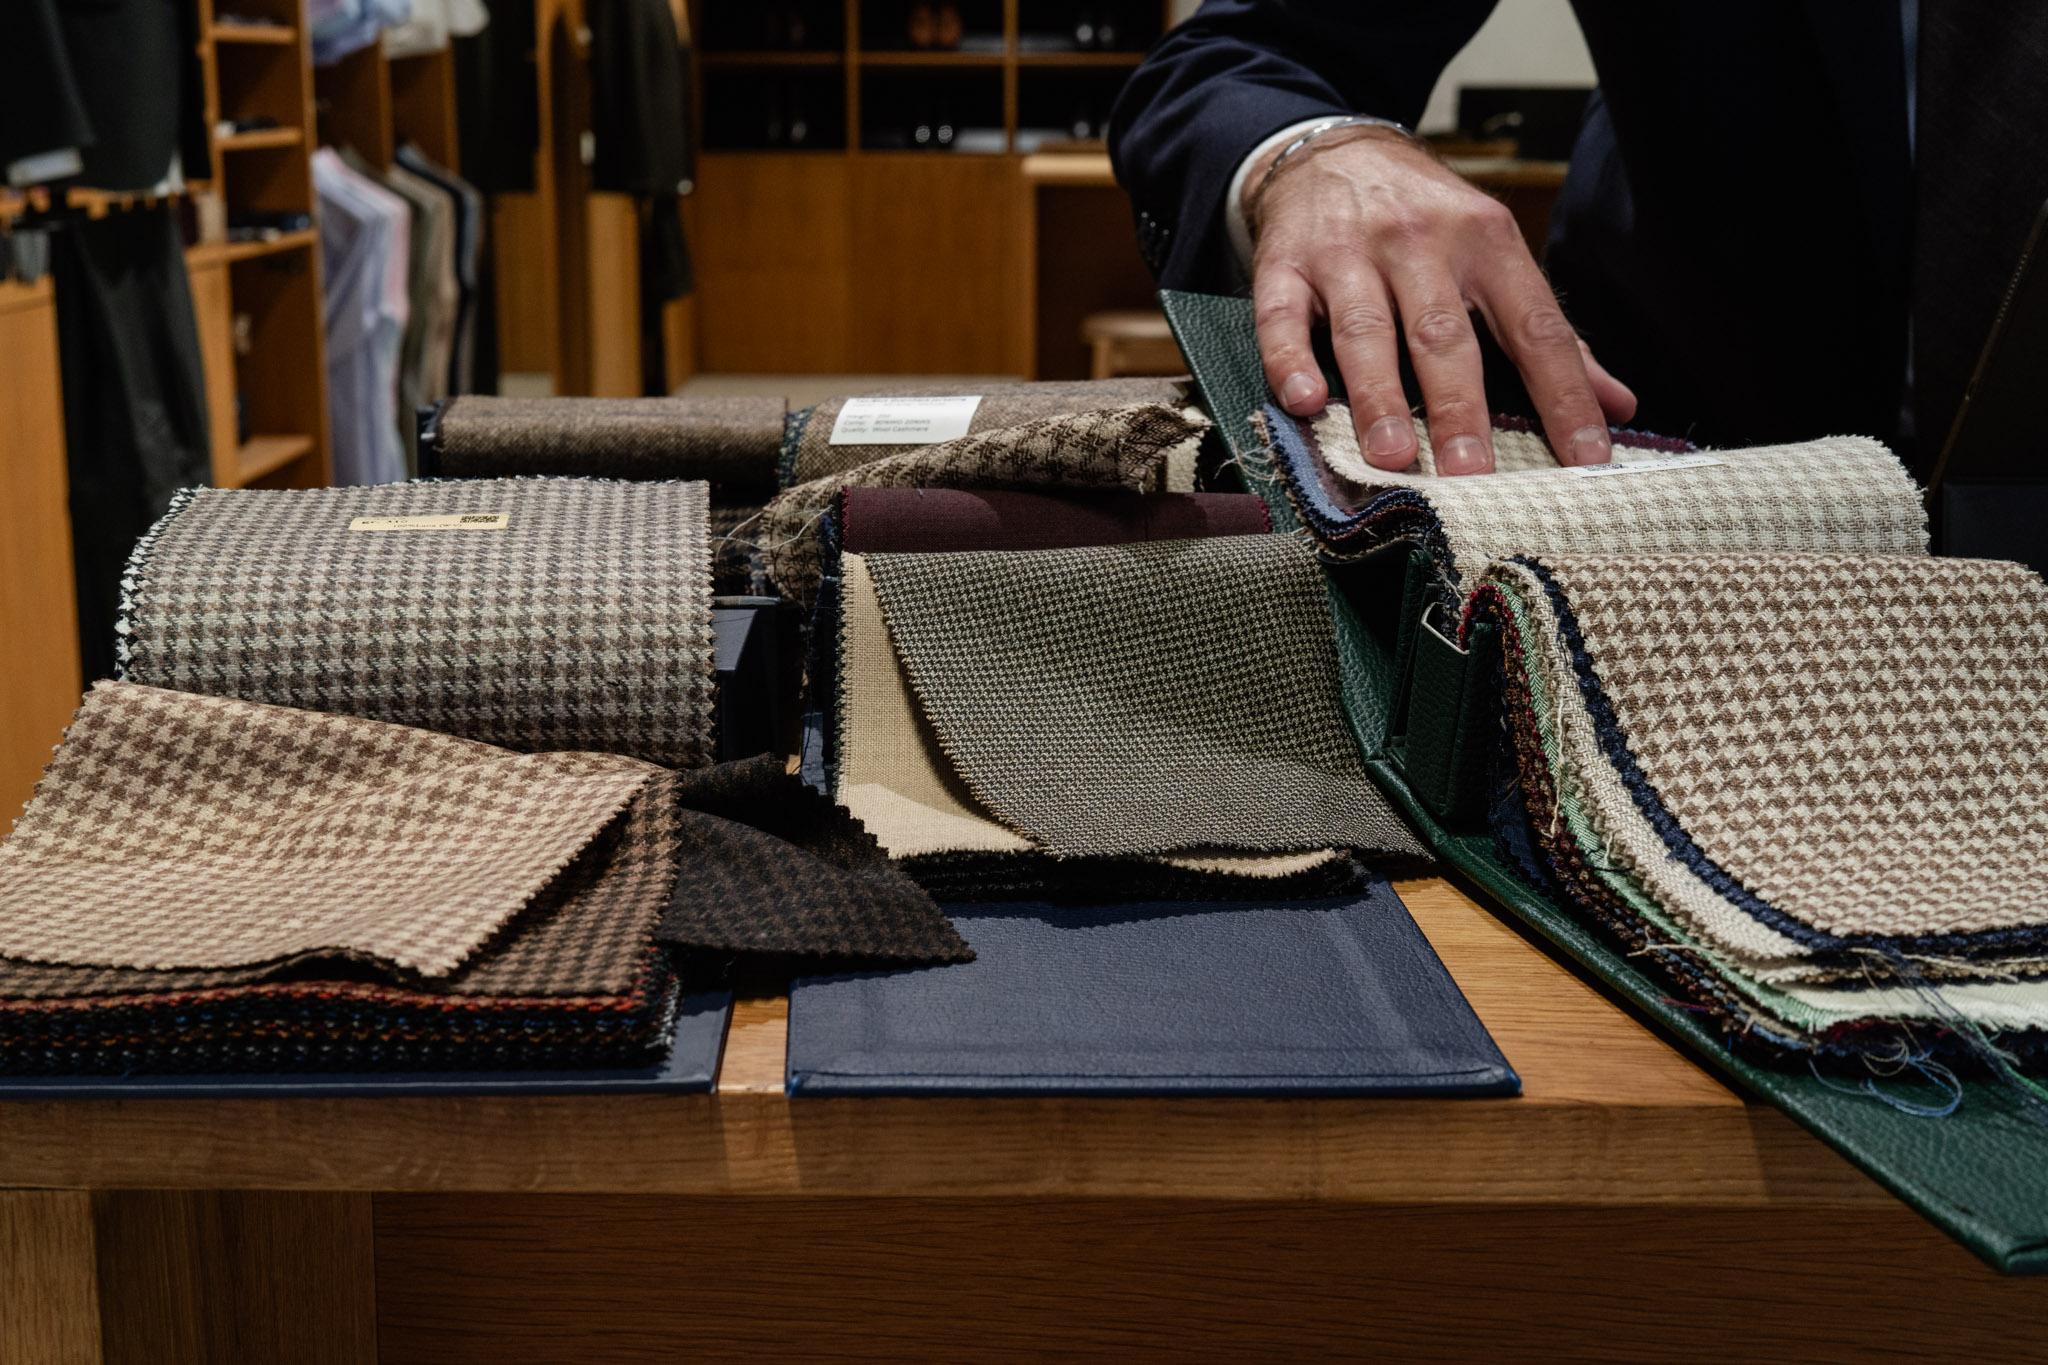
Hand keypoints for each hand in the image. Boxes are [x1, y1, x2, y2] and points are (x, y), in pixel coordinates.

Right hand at [1247, 127, 1636, 474]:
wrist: (1334, 150)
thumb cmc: (1425, 218)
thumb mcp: (1494, 254)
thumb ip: (1549, 334)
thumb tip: (1619, 403)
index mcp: (1488, 243)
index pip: (1536, 327)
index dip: (1564, 394)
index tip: (1585, 459)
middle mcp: (1421, 241)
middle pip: (1444, 333)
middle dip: (1459, 406)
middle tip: (1471, 474)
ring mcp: (1349, 251)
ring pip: (1366, 329)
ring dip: (1378, 396)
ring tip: (1392, 456)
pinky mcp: (1286, 263)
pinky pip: (1283, 316)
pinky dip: (1290, 359)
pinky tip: (1304, 400)